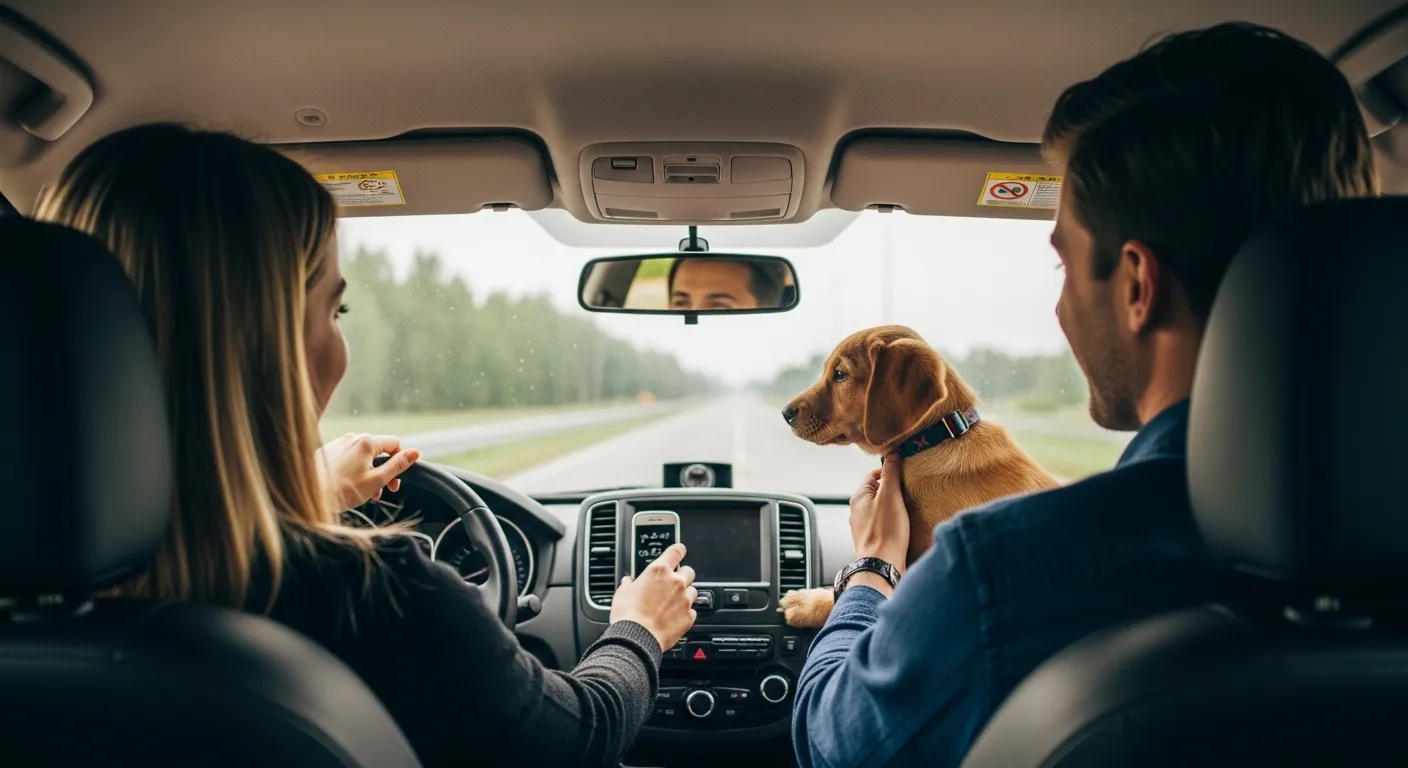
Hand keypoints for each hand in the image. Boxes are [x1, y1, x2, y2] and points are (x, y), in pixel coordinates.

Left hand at [317, 433, 421, 510]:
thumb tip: (415, 453)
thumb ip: (397, 465)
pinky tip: (349, 487)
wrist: (307, 495)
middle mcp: (352, 438)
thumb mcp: (376, 480)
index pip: (395, 443)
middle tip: (385, 491)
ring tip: (366, 493)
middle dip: (385, 470)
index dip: (401, 461)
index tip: (396, 480)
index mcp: (366, 442)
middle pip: (379, 450)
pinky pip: (348, 457)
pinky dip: (354, 470)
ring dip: (370, 472)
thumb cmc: (342, 491)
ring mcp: (338, 444)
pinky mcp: (326, 452)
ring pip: (363, 455)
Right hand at [610, 543, 696, 651]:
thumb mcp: (622, 594)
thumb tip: (628, 582)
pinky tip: (674, 618)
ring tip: (672, 604)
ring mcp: (684, 599)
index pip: (676, 551)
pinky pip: (692, 611)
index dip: (679, 550)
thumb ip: (628, 585)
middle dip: (682, 576)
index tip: (679, 552)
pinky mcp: (689, 616)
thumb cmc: (628, 616)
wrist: (637, 638)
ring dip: (685, 595)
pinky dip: (685, 613)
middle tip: (671, 584)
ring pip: (693, 591)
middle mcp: (675, 582)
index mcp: (658, 571)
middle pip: (689, 571)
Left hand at [848, 455, 909, 586]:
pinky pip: (883, 525)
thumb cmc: (885, 531)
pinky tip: (904, 526)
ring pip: (880, 509)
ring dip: (894, 508)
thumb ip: (890, 474)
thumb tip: (892, 454)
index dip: (888, 472)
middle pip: (877, 492)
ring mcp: (863, 527)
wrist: (881, 566)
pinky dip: (893, 522)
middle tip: (909, 492)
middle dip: (892, 490)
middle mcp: (857, 511)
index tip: (903, 475)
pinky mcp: (873, 540)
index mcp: (858, 497)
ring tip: (909, 509)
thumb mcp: (890, 496)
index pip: (872, 476)